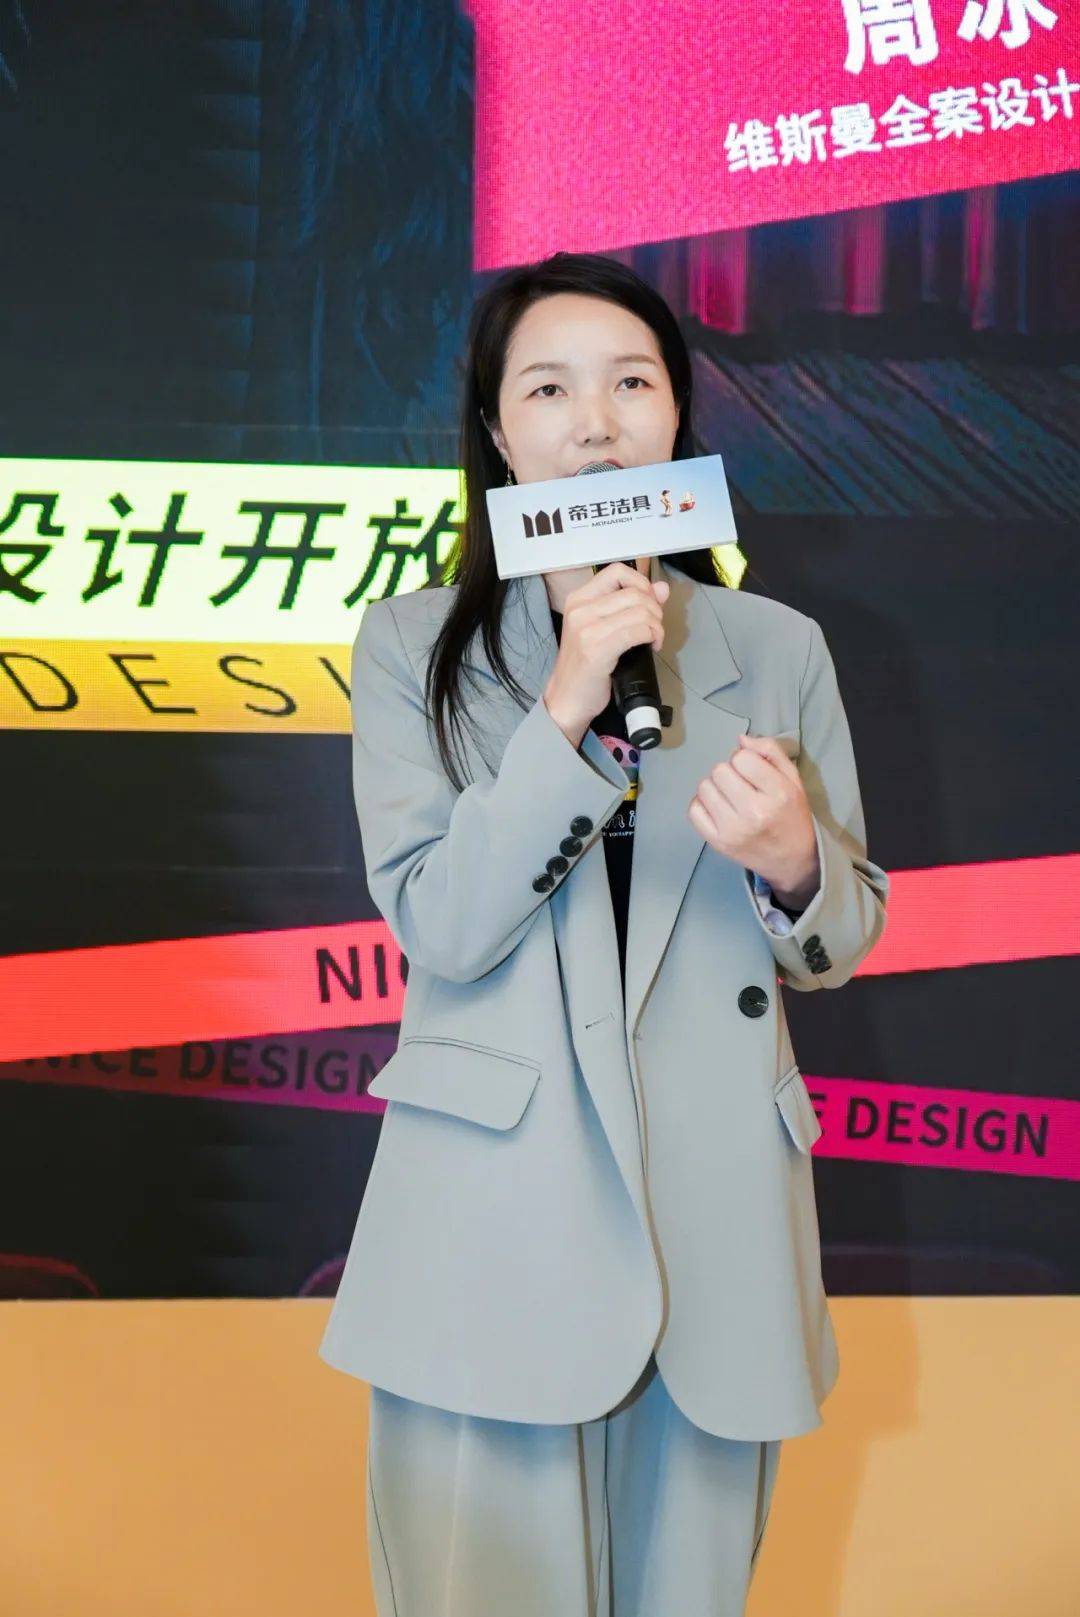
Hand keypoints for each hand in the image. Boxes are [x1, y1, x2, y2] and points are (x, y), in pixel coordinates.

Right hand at [543, 561, 669, 744]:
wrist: (565, 699)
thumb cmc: (584, 666)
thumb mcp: (603, 629)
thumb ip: (630, 605)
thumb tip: (662, 588)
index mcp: (579, 599)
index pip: (617, 571)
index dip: (641, 583)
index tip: (648, 603)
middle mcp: (580, 609)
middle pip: (635, 592)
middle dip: (655, 609)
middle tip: (653, 628)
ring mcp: (587, 629)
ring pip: (641, 611)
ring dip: (656, 626)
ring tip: (653, 639)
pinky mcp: (597, 649)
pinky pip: (638, 631)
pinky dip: (652, 637)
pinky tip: (650, 646)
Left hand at [688, 732, 819, 905]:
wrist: (792, 860)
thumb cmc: (792, 815)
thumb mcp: (793, 779)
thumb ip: (771, 752)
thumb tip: (740, 740)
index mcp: (778, 793)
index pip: (741, 758)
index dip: (744, 760)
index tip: (752, 772)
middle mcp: (754, 812)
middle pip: (719, 771)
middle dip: (729, 772)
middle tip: (741, 786)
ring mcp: (733, 830)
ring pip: (704, 788)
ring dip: (715, 787)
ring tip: (730, 797)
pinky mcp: (718, 843)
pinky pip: (693, 810)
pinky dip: (702, 804)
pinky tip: (717, 808)